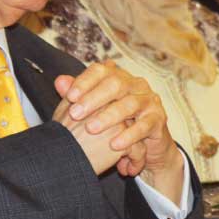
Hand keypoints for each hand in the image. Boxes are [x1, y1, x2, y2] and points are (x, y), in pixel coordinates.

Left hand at [54, 61, 183, 203]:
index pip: (102, 71)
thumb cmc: (115, 126)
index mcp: (120, 78)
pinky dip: (129, 135)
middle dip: (94, 99)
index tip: (69, 97)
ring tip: (91, 129)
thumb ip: (78, 96)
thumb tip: (59, 81)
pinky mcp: (159, 119)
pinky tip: (114, 145)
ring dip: (109, 117)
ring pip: (130, 104)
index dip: (85, 81)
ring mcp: (149, 101)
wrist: (145, 147)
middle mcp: (136, 85)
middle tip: (75, 114)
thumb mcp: (94, 111)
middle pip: (116, 84)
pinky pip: (145, 125)